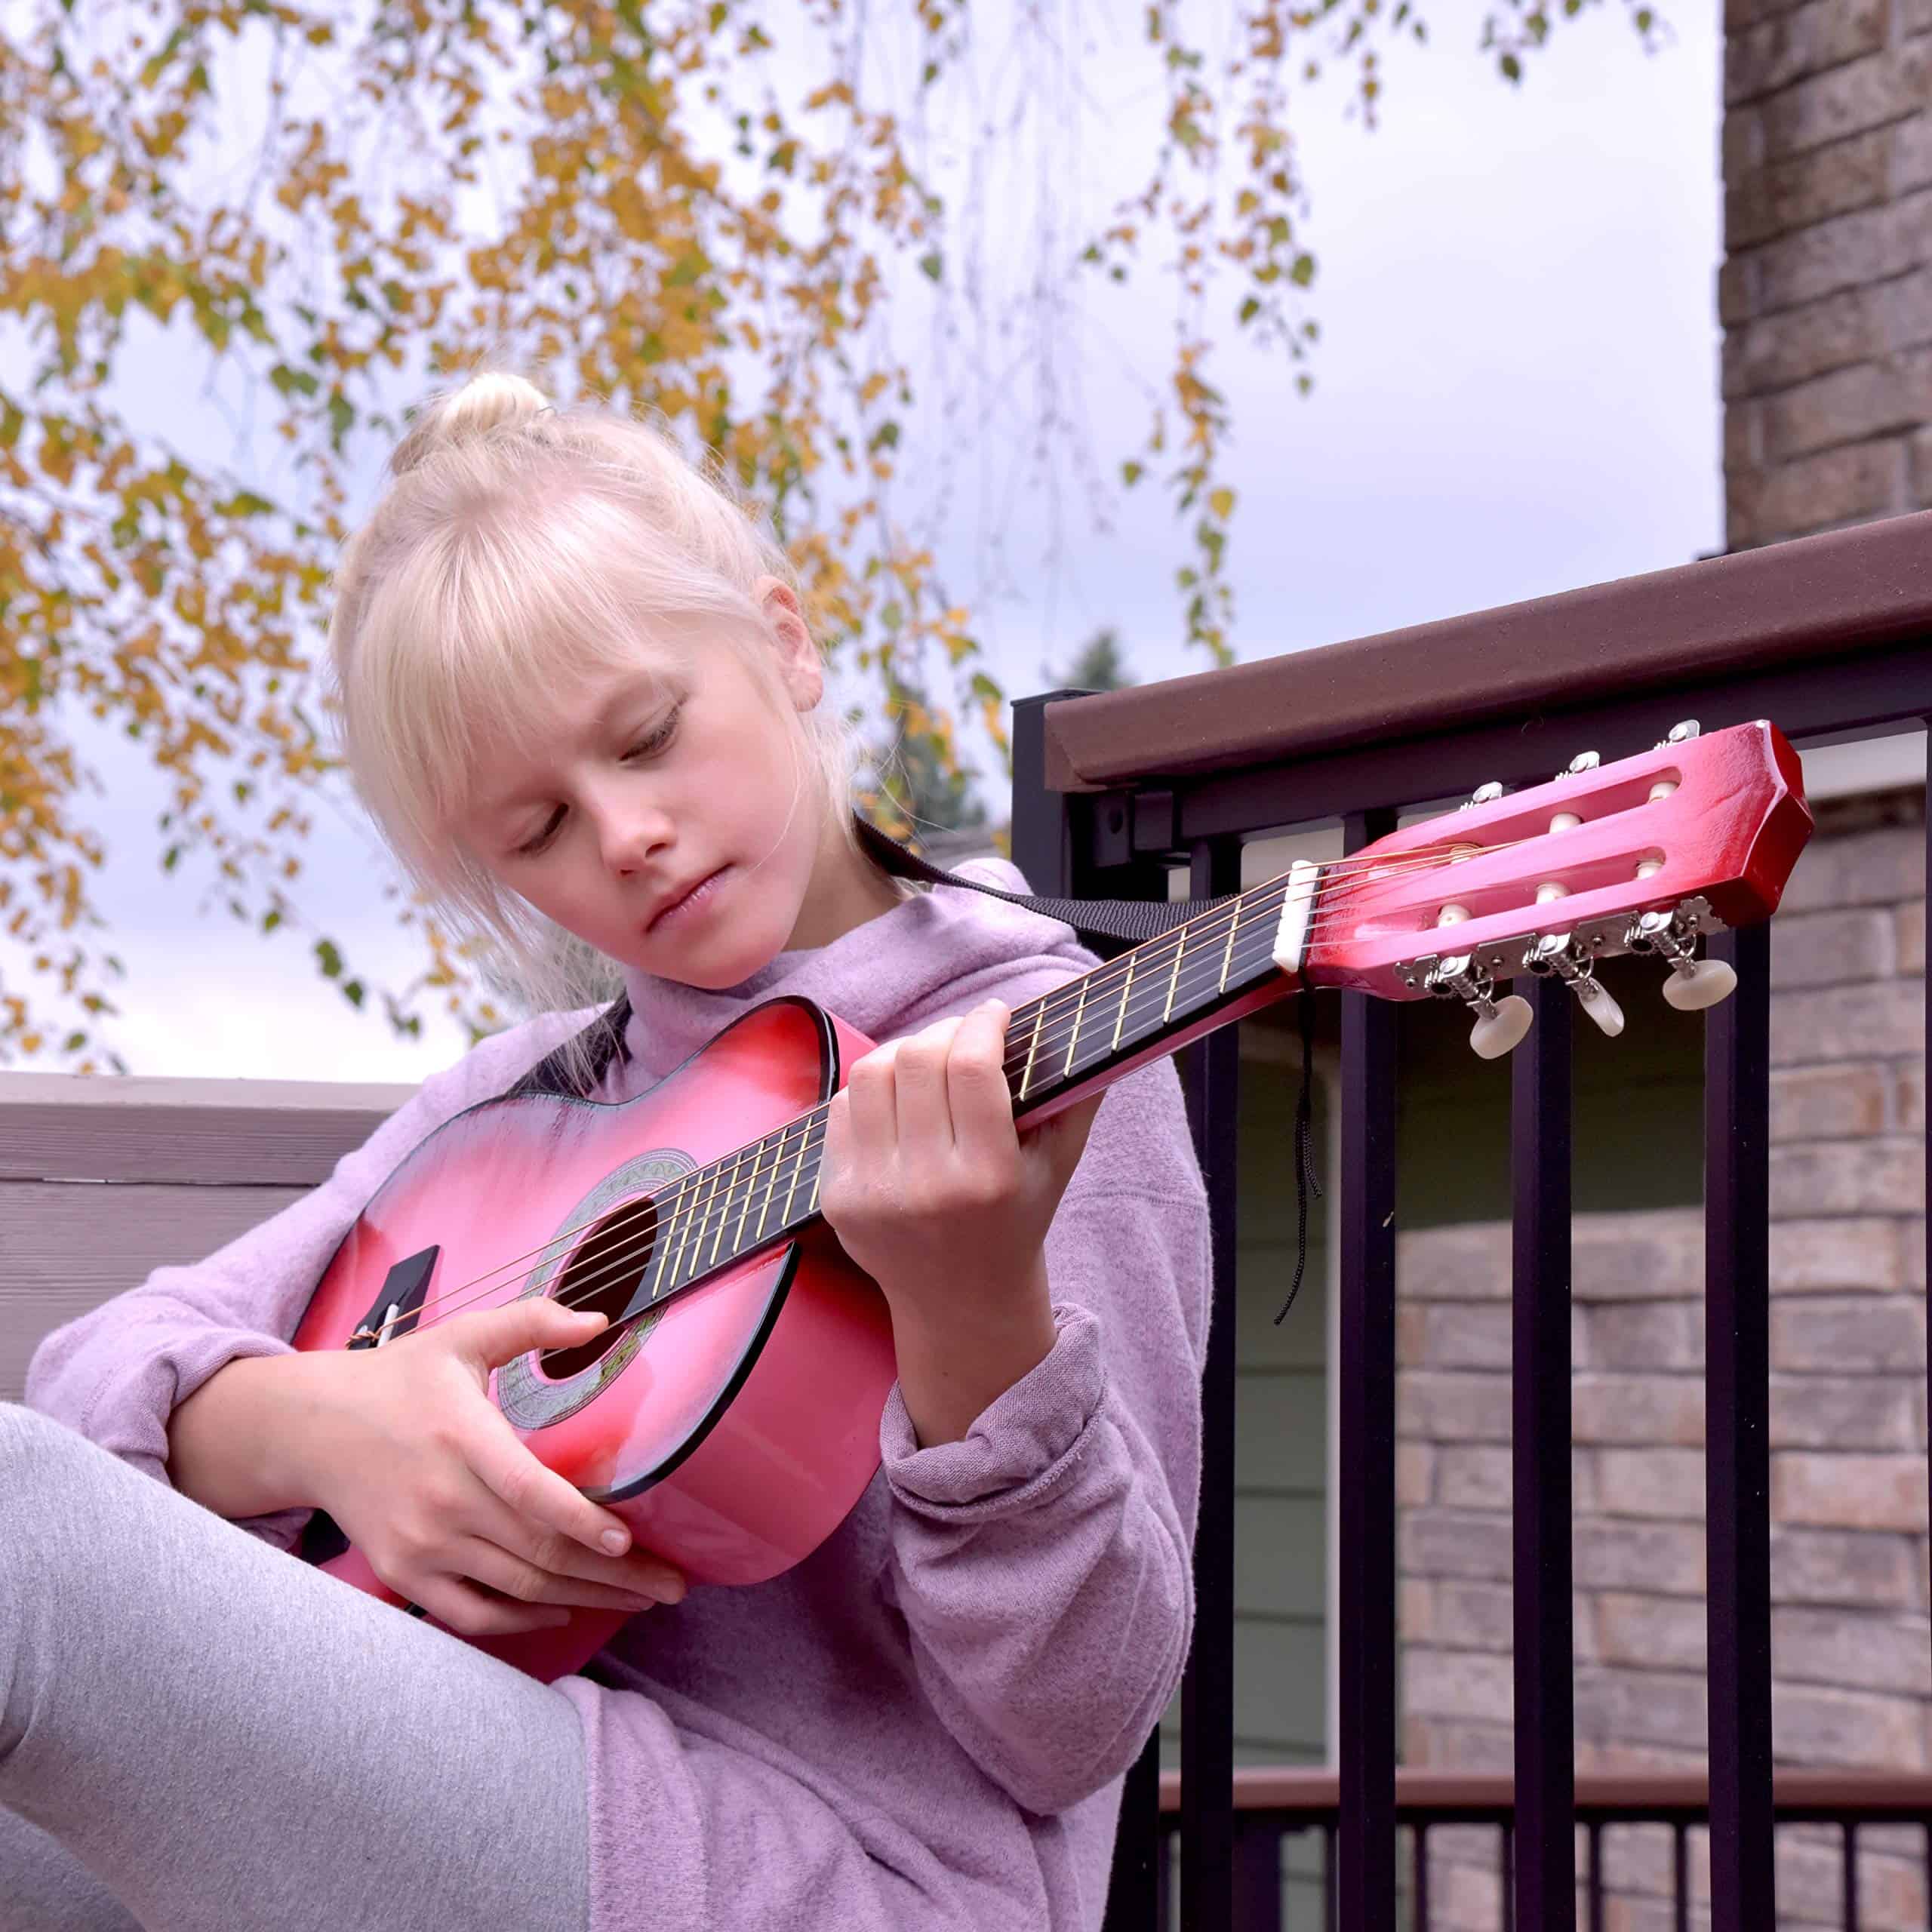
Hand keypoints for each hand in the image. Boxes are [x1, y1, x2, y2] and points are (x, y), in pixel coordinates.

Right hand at [296, 1297, 685, 1637]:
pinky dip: (521, 1621)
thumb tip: (600, 1322)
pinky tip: (564, 1610)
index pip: (527, 1490)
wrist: (311, 1428)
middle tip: (672, 1586)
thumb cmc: (399, 1377)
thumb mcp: (463, 1336)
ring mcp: (421, 1544)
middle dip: (614, 1575)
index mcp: (461, 1436)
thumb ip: (532, 1322)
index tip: (627, 1540)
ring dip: (584, 1599)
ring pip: (516, 1588)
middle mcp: (442, 1498)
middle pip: (539, 1552)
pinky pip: (471, 1615)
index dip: (580, 1521)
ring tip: (639, 1599)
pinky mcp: (404, 1574)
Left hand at [819, 999, 1103, 1441]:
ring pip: (871, 1074)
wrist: (961, 1302)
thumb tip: (1088, 1019)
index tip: (996, 1013)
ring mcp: (873, 1194)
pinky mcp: (837, 1197)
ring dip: (904, 1052)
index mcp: (988, 1178)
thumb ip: (1079, 1093)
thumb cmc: (1017, 1218)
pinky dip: (872, 1089)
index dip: (983, 1023)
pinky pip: (840, 1108)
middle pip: (918, 1060)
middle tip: (964, 1035)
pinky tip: (900, 1098)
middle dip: (945, 1030)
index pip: (973, 1067)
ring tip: (930, 1059)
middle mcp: (926, 1187)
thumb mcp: (1059, 1164)